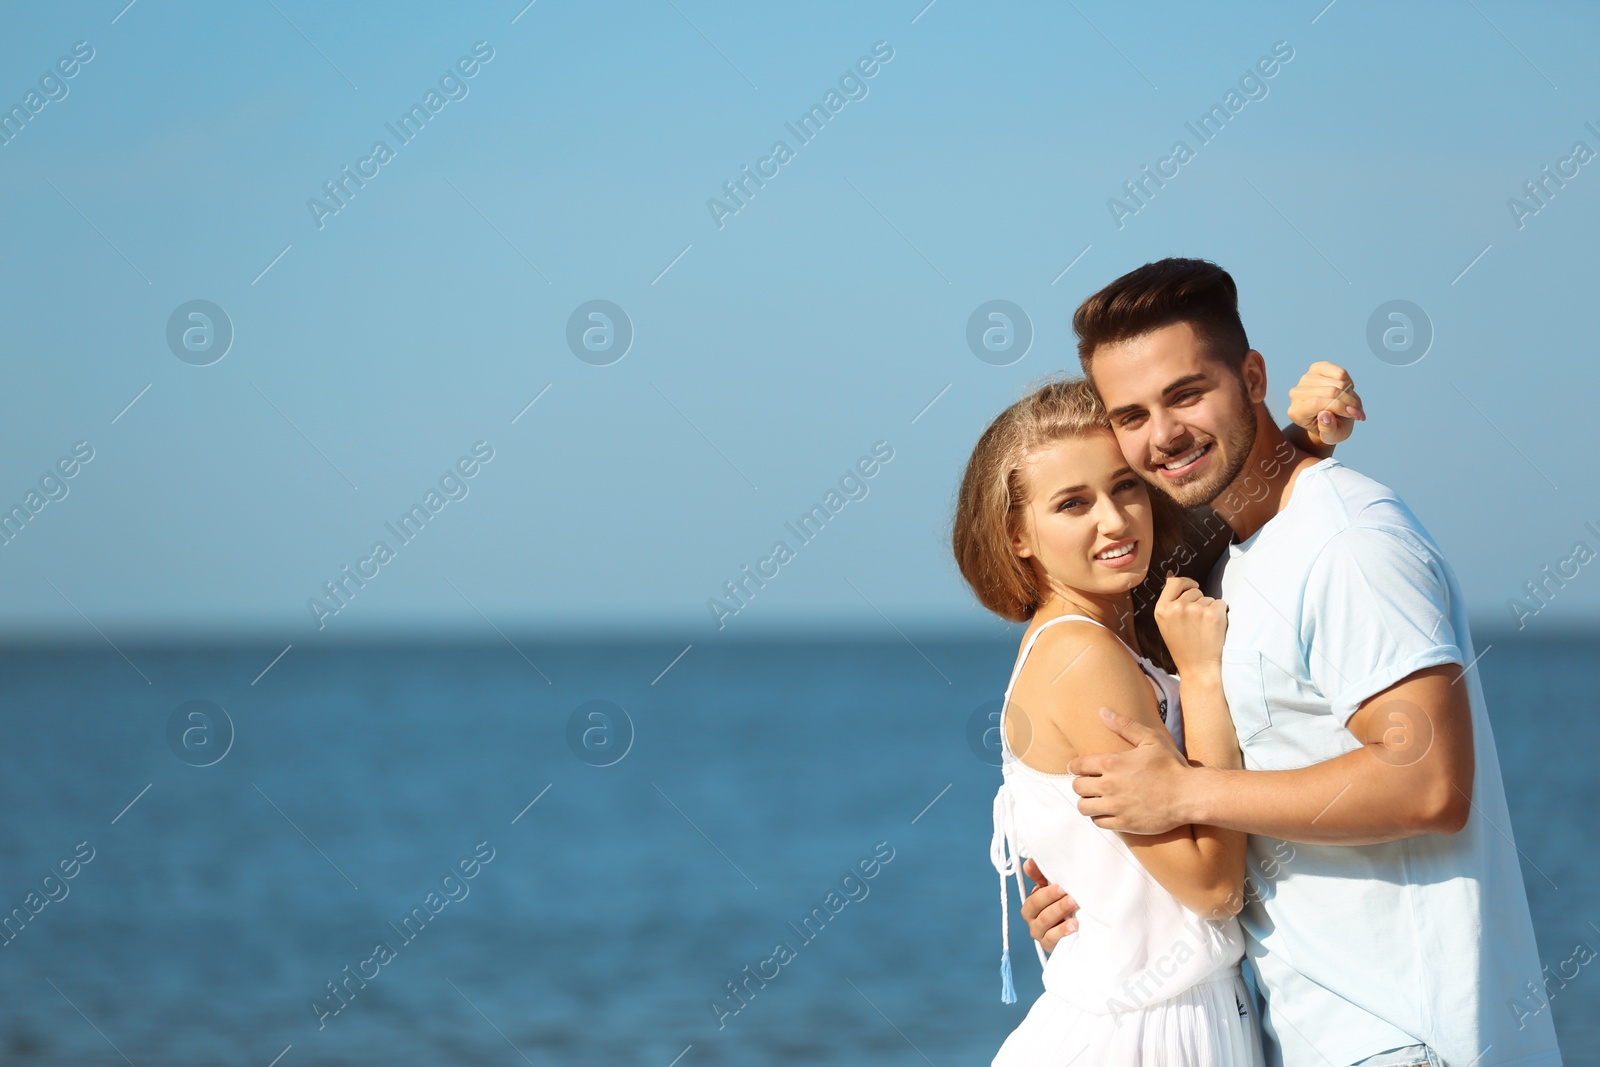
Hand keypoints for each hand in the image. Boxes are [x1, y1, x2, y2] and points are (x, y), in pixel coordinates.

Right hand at [1019, 857, 1078, 951]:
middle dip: (1052, 897)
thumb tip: (1030, 861)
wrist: (1076, 935)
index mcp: (1031, 904)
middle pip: (1036, 906)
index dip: (1043, 886)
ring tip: (1074, 903)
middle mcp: (1032, 918)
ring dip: (1059, 910)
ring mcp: (1039, 933)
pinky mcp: (1048, 946)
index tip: (1058, 882)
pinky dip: (1062, 931)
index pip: (1033, 894)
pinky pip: (1052, 939)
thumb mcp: (1054, 892)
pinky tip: (1075, 925)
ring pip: (1044, 921)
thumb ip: (1042, 876)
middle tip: (1068, 891)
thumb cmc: (1063, 908)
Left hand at [1069, 707, 1191, 833]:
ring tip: (1095, 799)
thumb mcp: (1150, 739)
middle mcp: (1109, 785)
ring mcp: (1116, 806)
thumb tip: (1103, 712)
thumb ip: (1125, 725)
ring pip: (1084, 806)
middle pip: (1077, 787)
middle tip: (1088, 784)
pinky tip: (1107, 811)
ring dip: (1087, 802)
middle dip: (1080, 784)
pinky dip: (1100, 817)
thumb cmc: (1171, 765)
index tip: (1077, 768)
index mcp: (1112, 763)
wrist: (1189, 795)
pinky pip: (1099, 822)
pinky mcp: (1124, 823)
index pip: (1077, 766)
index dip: (1074, 766)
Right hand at [1152, 574, 1226, 676]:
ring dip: (1209, 609)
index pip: (1175, 583)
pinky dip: (1221, 613)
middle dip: (1199, 601)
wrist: (1197, 668)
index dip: (1186, 583)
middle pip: (1194, 591)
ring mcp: (1195, 610)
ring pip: (1208, 598)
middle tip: (1196, 622)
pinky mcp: (1213, 614)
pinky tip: (1213, 628)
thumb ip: (1170, 600)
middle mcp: (1176, 607)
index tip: (1193, 588)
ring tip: (1203, 628)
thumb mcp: (1167, 623)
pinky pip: (1221, 603)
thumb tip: (1170, 575)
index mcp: (1162, 609)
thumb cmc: (1182, 647)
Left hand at [1287, 360, 1363, 445]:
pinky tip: (1347, 392)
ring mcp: (1305, 379)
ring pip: (1337, 382)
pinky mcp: (1316, 368)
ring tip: (1354, 405)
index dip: (1340, 407)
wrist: (1330, 418)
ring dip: (1351, 394)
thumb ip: (1328, 429)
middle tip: (1358, 413)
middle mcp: (1296, 393)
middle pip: (1330, 391)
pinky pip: (1340, 372)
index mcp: (1296, 412)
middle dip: (1350, 402)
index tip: (1355, 414)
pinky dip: (1349, 383)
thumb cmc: (1330, 429)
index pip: (1317, 403)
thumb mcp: (1332, 437)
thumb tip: (1325, 415)